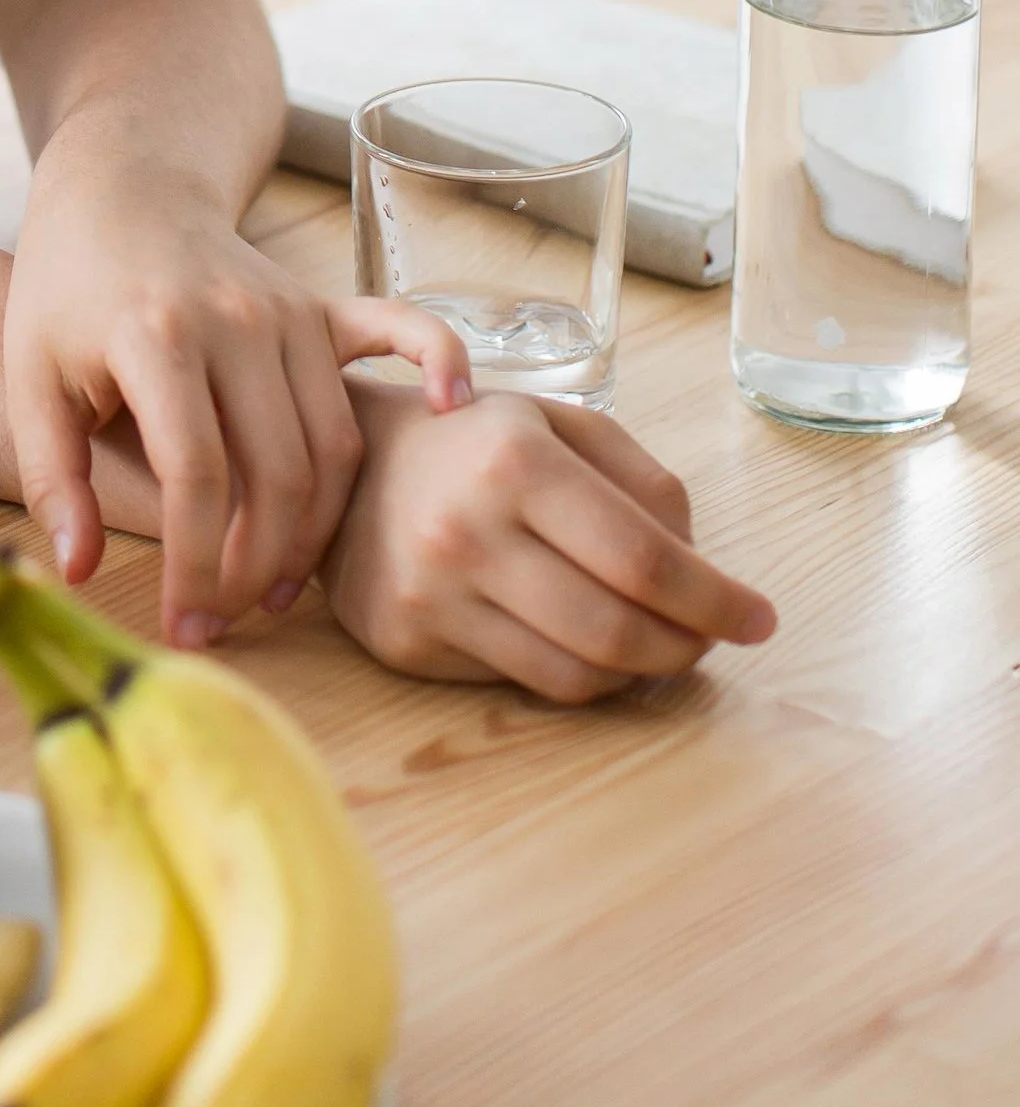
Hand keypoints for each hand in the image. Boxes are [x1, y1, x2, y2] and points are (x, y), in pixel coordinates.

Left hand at [4, 141, 473, 647]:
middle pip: (277, 473)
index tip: (182, 624)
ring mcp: (289, 310)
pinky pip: (400, 333)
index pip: (196, 476)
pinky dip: (437, 365)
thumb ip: (51, 476)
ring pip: (333, 444)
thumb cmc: (66, 289)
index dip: (193, 566)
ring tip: (274, 587)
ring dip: (314, 529)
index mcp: (156, 337)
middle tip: (226, 619)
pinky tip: (447, 412)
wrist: (117, 191)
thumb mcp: (29, 376)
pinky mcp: (321, 305)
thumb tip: (78, 570)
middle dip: (255, 566)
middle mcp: (235, 321)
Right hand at [319, 382, 777, 701]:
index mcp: (515, 462)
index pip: (644, 557)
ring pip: (577, 674)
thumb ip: (643, 481)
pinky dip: (578, 677)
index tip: (758, 619)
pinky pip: (524, 683)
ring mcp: (431, 594)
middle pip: (617, 630)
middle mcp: (467, 530)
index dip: (715, 599)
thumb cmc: (474, 444)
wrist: (347, 468)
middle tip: (710, 640)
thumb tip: (701, 566)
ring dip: (640, 672)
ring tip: (658, 648)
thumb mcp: (559, 424)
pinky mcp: (408, 643)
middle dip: (687, 646)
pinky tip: (588, 649)